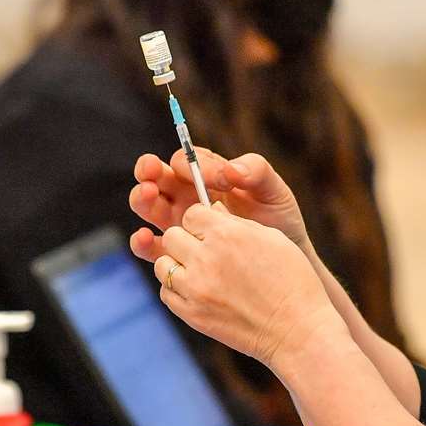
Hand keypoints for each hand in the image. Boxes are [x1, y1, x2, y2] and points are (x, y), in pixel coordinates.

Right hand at [130, 148, 309, 264]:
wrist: (283, 265)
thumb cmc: (279, 222)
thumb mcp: (274, 192)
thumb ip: (256, 171)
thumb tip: (230, 168)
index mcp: (207, 176)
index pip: (185, 161)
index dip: (186, 163)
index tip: (201, 174)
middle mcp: (187, 196)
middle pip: (156, 178)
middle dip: (149, 172)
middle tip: (152, 173)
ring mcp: (179, 225)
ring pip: (148, 207)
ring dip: (142, 200)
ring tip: (148, 196)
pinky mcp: (177, 254)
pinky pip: (152, 247)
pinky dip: (142, 241)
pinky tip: (146, 237)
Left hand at [139, 202, 340, 370]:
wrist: (296, 330)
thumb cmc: (292, 281)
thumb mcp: (272, 239)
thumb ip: (237, 223)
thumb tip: (212, 211)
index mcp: (227, 234)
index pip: (192, 214)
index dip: (200, 220)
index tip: (210, 230)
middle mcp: (206, 258)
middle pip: (172, 235)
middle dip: (186, 239)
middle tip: (203, 250)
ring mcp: (196, 288)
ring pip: (163, 264)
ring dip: (177, 264)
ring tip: (198, 271)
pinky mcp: (192, 314)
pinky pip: (167, 293)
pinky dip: (177, 290)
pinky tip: (197, 290)